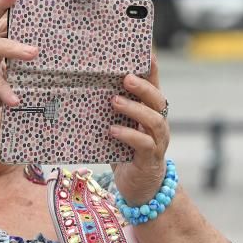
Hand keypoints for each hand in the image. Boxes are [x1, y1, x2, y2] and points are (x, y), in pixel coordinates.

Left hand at [111, 52, 170, 204]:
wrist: (140, 190)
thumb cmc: (126, 154)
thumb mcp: (119, 128)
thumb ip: (110, 113)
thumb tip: (84, 90)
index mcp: (151, 113)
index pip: (154, 86)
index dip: (152, 70)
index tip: (147, 52)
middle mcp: (158, 125)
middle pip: (158, 100)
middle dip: (143, 87)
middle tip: (124, 78)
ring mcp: (157, 142)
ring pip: (154, 120)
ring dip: (135, 109)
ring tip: (114, 102)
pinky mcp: (150, 159)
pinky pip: (144, 144)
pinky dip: (128, 135)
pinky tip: (113, 130)